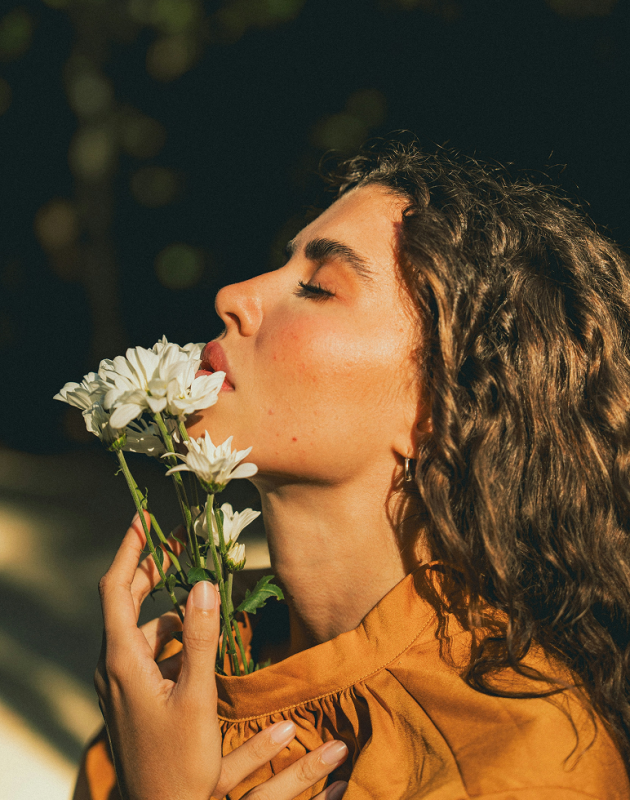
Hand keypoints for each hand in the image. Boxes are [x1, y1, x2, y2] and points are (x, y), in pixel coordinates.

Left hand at [94, 513, 348, 799]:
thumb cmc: (178, 759)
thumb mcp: (196, 696)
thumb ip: (200, 638)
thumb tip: (203, 585)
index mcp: (122, 659)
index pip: (117, 588)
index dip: (130, 550)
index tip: (143, 518)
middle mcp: (113, 665)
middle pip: (126, 601)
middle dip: (152, 570)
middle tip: (180, 543)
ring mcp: (119, 681)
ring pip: (141, 628)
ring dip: (169, 608)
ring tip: (202, 596)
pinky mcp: (131, 695)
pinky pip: (147, 651)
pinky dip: (171, 637)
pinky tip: (198, 641)